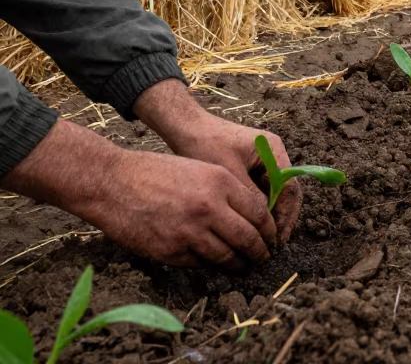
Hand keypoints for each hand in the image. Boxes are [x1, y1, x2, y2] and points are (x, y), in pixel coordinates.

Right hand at [85, 148, 276, 268]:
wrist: (112, 182)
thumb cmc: (157, 172)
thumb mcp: (200, 169)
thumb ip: (228, 191)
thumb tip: (252, 217)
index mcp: (220, 182)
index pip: (260, 212)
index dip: (270, 229)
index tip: (272, 236)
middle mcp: (209, 207)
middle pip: (248, 238)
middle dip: (260, 251)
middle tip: (265, 257)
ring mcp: (189, 231)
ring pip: (226, 256)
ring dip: (239, 264)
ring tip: (244, 266)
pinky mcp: (170, 251)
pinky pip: (199, 263)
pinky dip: (209, 264)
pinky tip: (214, 263)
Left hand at [134, 80, 302, 241]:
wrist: (185, 127)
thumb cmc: (204, 145)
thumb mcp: (228, 175)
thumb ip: (250, 197)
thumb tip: (262, 225)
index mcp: (274, 149)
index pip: (290, 187)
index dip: (285, 216)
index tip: (276, 238)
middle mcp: (274, 154)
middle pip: (287, 191)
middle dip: (281, 219)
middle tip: (273, 245)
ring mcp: (264, 160)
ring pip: (276, 193)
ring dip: (270, 216)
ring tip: (262, 239)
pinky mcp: (252, 166)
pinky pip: (262, 190)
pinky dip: (259, 208)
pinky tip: (250, 226)